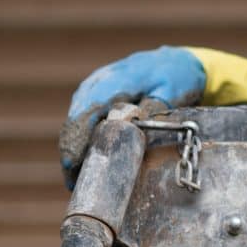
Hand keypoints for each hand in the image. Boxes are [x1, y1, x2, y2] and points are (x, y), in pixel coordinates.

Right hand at [58, 45, 246, 186]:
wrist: (175, 62)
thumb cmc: (176, 77)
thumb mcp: (172, 91)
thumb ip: (154, 107)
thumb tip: (136, 126)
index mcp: (114, 81)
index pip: (85, 113)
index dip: (76, 141)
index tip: (73, 166)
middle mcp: (96, 84)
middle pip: (74, 121)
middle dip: (71, 153)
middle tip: (74, 183)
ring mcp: (92, 89)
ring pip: (74, 123)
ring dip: (73, 150)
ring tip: (76, 179)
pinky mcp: (93, 97)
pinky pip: (80, 121)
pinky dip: (81, 142)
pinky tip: (84, 162)